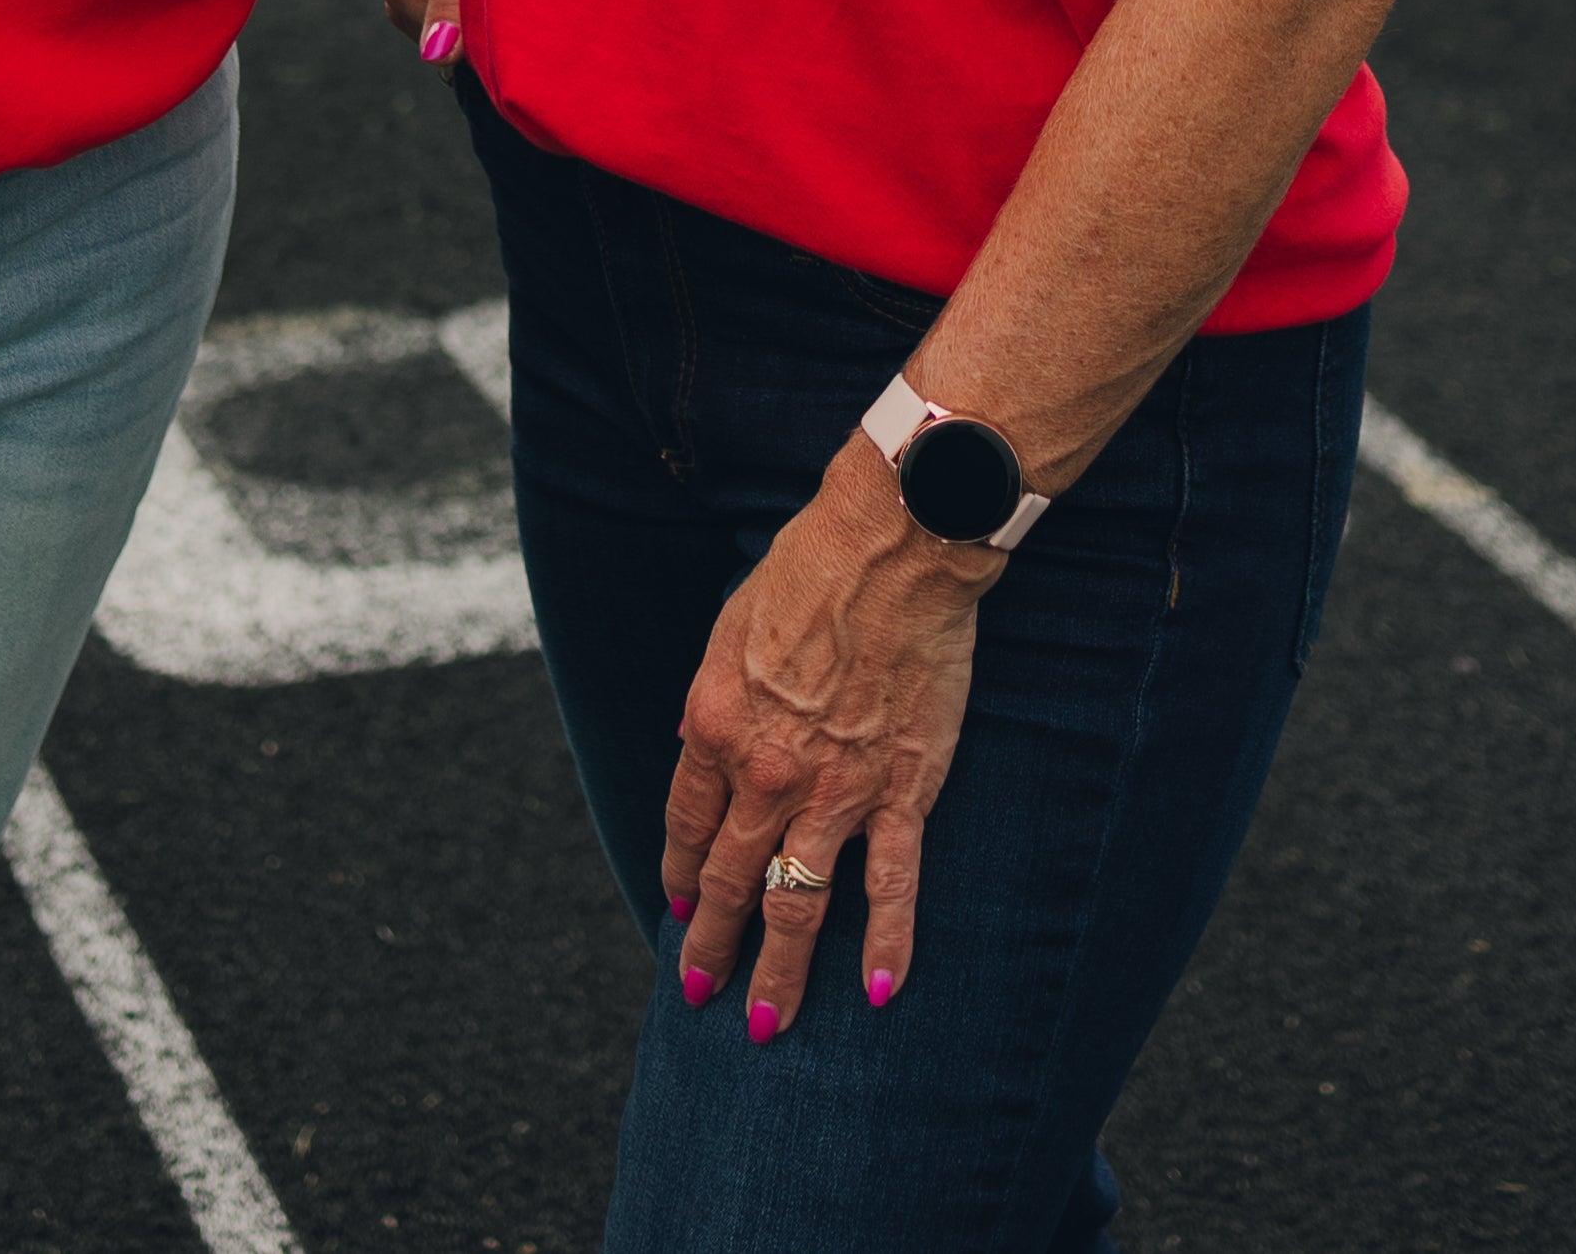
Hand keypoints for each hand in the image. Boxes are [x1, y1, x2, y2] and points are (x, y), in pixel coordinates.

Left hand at [662, 436, 997, 1035]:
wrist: (888, 549)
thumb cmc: (805, 573)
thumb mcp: (728, 632)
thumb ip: (714, 702)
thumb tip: (694, 750)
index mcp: (714, 726)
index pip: (686, 824)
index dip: (680, 873)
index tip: (677, 908)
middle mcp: (765, 773)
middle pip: (731, 879)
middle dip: (711, 943)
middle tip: (699, 992)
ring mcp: (834, 792)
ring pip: (797, 905)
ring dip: (778, 973)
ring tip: (765, 1026)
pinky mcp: (898, 793)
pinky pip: (891, 887)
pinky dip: (888, 945)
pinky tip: (881, 994)